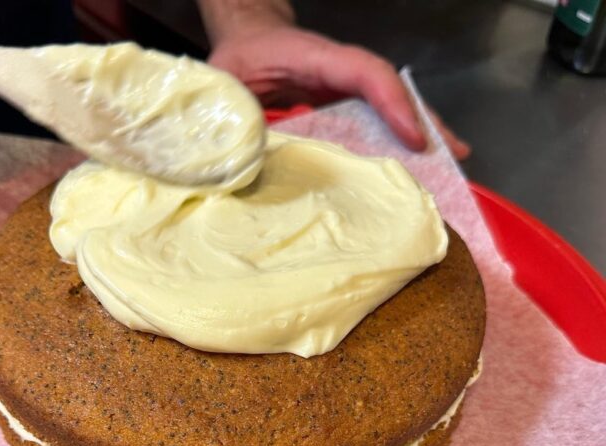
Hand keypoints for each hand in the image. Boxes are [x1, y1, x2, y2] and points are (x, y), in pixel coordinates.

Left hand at [209, 26, 469, 159]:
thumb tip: (243, 157)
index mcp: (316, 59)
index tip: (412, 137)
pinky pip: (370, 125)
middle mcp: (339, 74)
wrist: (245, 41)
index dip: (392, 102)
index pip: (365, 73)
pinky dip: (390, 146)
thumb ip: (233, 111)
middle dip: (424, 123)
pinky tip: (407, 170)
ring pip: (386, 111)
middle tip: (453, 157)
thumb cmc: (237, 58)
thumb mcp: (226, 81)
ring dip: (417, 137)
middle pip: (391, 94)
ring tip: (445, 170)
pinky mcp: (339, 108)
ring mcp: (343, 92)